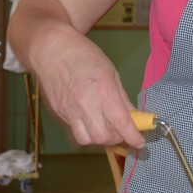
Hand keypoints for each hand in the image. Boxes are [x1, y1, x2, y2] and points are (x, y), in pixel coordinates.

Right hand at [34, 31, 143, 149]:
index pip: (121, 123)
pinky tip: (92, 120)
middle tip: (122, 132)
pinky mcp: (59, 112)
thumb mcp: (111, 73)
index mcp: (103, 91)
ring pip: (86, 139)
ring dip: (99, 138)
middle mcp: (85, 104)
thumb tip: (134, 116)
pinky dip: (86, 131)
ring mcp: (69, 110)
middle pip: (102, 138)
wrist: (52, 50)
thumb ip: (122, 98)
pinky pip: (75, 130)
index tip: (140, 142)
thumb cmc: (85, 56)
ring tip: (106, 128)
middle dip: (116, 140)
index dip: (133, 137)